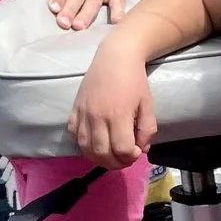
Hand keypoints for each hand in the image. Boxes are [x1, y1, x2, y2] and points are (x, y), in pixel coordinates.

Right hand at [69, 39, 155, 168]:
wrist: (115, 57)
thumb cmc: (134, 81)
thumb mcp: (148, 105)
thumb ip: (146, 130)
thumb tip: (139, 149)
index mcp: (118, 115)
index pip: (121, 149)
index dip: (130, 157)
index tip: (136, 151)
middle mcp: (97, 116)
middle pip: (102, 153)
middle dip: (115, 163)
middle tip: (124, 158)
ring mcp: (83, 113)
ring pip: (84, 147)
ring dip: (98, 158)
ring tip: (109, 155)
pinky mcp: (74, 108)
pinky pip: (73, 133)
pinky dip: (82, 143)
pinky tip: (93, 142)